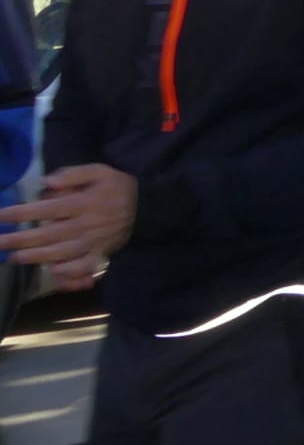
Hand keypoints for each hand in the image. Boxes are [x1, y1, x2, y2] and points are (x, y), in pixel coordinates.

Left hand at [0, 164, 135, 289]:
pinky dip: (69, 272)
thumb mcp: (100, 171)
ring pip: (61, 253)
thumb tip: (46, 183)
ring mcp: (95, 242)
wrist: (147, 205)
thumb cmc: (119, 186)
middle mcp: (87, 224)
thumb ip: (73, 175)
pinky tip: (53, 272)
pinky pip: (84, 267)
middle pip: (49, 234)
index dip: (22, 213)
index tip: (1, 216)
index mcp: (85, 202)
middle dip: (20, 239)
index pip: (48, 209)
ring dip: (36, 257)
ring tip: (15, 257)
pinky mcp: (103, 254)